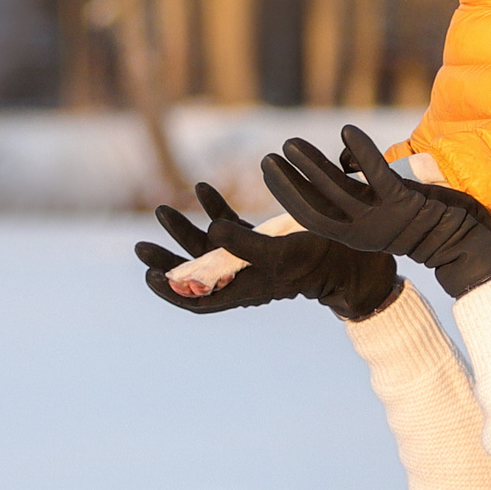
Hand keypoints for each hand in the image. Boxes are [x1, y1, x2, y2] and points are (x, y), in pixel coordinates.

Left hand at [134, 182, 400, 318]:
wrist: (350, 257)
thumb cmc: (316, 260)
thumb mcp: (280, 253)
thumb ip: (243, 244)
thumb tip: (210, 231)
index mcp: (243, 289)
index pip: (197, 300)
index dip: (171, 291)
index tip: (150, 276)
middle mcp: (241, 277)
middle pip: (194, 274)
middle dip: (166, 260)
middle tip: (140, 247)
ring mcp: (250, 258)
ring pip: (207, 248)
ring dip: (183, 230)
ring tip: (161, 210)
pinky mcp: (261, 241)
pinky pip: (229, 227)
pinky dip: (215, 209)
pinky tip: (202, 189)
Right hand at [262, 127, 490, 299]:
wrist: (463, 243)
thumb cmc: (423, 223)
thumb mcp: (383, 212)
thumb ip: (362, 194)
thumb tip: (344, 164)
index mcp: (356, 235)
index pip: (312, 215)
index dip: (287, 194)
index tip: (270, 169)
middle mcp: (364, 231)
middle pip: (316, 205)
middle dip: (290, 182)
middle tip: (272, 155)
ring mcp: (383, 218)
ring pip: (338, 190)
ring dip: (313, 165)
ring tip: (292, 144)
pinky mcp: (405, 203)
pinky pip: (377, 174)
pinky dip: (361, 152)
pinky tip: (346, 129)